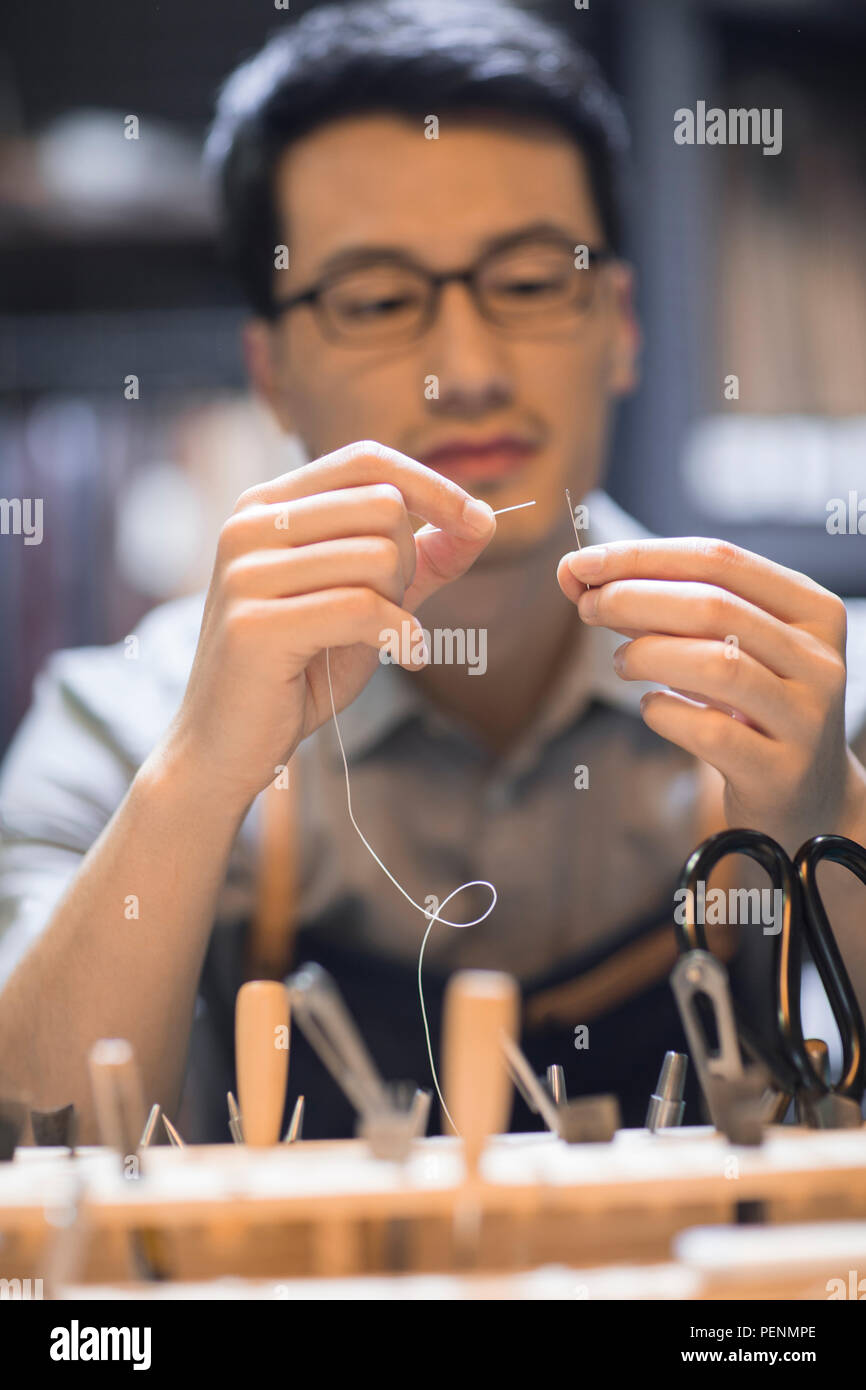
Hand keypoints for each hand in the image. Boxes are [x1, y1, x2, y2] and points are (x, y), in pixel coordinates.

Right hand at [164, 440, 495, 810]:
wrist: (227, 746)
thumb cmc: (298, 670)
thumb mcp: (367, 601)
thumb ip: (419, 558)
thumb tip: (485, 519)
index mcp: (266, 505)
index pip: (365, 461)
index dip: (431, 485)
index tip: (478, 521)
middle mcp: (248, 525)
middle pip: (382, 507)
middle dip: (409, 563)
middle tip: (392, 611)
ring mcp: (245, 573)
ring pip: (379, 557)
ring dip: (400, 605)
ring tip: (379, 639)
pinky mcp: (255, 624)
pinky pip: (363, 609)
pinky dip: (399, 636)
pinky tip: (403, 656)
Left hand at [557, 535, 865, 849]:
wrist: (806, 794)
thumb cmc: (750, 706)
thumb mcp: (724, 648)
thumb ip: (664, 609)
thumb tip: (579, 574)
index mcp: (812, 609)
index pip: (719, 560)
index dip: (641, 557)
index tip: (580, 563)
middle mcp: (819, 659)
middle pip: (714, 607)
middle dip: (633, 599)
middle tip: (586, 608)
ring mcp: (807, 718)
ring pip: (717, 665)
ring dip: (648, 655)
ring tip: (622, 663)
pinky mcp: (781, 772)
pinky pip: (712, 732)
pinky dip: (665, 713)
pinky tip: (651, 708)